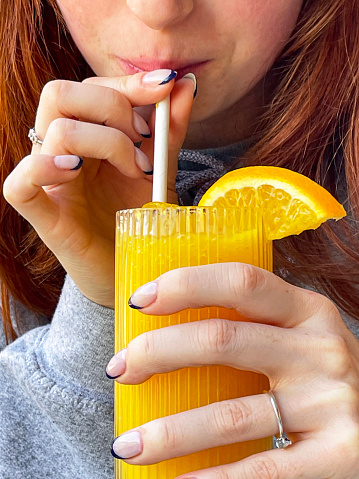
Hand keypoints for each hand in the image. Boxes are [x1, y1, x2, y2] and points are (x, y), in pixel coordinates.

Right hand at [3, 71, 195, 306]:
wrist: (135, 266)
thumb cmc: (140, 215)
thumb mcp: (160, 167)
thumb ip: (168, 129)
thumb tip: (185, 83)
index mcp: (87, 135)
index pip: (89, 87)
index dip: (126, 81)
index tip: (165, 86)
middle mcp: (63, 152)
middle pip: (59, 94)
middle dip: (111, 105)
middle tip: (143, 137)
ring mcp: (51, 183)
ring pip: (55, 131)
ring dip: (105, 141)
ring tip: (136, 168)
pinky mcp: (45, 216)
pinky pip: (18, 184)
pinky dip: (43, 169)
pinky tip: (76, 172)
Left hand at [108, 263, 358, 477]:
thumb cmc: (322, 372)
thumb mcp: (298, 336)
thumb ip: (254, 327)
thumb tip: (170, 332)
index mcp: (307, 310)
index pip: (241, 281)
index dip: (186, 284)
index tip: (138, 300)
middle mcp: (320, 349)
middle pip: (222, 340)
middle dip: (157, 353)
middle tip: (119, 369)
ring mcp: (330, 402)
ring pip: (230, 414)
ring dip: (168, 432)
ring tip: (126, 443)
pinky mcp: (338, 456)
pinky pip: (262, 470)